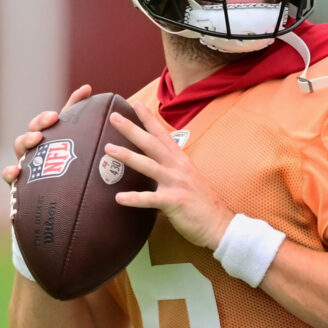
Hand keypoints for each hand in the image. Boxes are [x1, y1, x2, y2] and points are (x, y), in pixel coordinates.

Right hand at [1, 84, 92, 184]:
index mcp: (49, 138)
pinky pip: (9, 176)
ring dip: (26, 140)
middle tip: (48, 125)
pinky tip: (15, 172)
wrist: (64, 198)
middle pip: (31, 131)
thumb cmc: (70, 168)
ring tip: (36, 139)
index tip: (56, 116)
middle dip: (38, 125)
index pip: (45, 122)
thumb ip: (81, 115)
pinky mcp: (19, 183)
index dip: (47, 117)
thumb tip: (87, 87)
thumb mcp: (78, 143)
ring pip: (19, 147)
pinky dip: (9, 172)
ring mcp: (25, 163)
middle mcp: (35, 148)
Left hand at [104, 101, 234, 250]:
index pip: (162, 134)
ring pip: (148, 166)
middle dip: (132, 129)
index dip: (148, 119)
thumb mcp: (187, 178)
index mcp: (180, 160)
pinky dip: (134, 198)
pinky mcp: (174, 202)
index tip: (135, 104)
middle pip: (151, 144)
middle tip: (113, 117)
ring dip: (127, 156)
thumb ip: (171, 168)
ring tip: (108, 149)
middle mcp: (178, 167)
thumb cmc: (201, 202)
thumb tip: (153, 164)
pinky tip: (118, 198)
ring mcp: (176, 183)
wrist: (219, 224)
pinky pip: (150, 199)